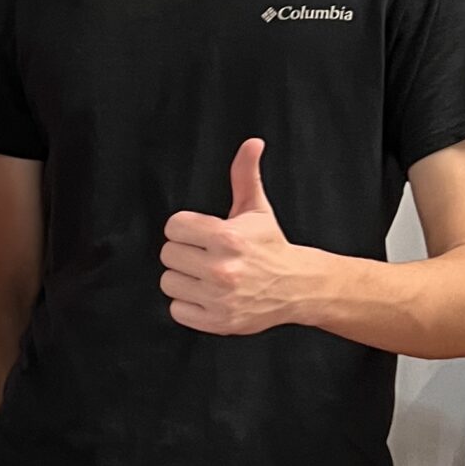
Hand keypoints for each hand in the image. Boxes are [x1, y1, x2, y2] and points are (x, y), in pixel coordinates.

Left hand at [160, 139, 309, 335]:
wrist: (297, 287)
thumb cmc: (270, 246)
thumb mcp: (257, 208)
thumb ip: (246, 174)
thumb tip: (252, 143)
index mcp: (227, 237)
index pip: (173, 227)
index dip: (185, 229)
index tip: (200, 234)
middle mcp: (222, 269)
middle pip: (167, 255)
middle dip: (184, 253)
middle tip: (204, 255)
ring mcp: (219, 298)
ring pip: (169, 282)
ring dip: (184, 279)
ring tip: (206, 275)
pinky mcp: (218, 322)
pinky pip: (177, 310)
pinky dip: (188, 304)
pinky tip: (208, 295)